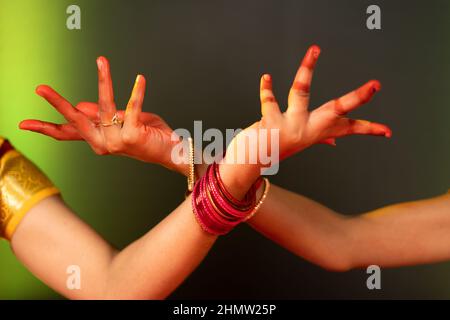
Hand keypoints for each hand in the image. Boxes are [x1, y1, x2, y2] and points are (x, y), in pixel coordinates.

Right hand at [19, 57, 187, 174]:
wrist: (171, 152)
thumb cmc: (148, 135)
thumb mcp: (122, 122)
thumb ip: (103, 115)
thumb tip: (81, 106)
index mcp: (98, 141)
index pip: (68, 133)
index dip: (46, 128)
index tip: (24, 125)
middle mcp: (103, 144)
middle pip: (75, 122)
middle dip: (58, 104)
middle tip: (40, 88)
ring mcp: (116, 142)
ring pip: (105, 105)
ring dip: (104, 80)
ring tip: (101, 61)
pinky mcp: (131, 136)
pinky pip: (131, 107)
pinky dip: (137, 91)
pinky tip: (140, 78)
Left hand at [220, 45, 390, 196]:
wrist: (252, 161)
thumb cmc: (279, 146)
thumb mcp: (303, 142)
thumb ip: (321, 137)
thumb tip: (336, 140)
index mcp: (318, 131)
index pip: (349, 128)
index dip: (369, 130)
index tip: (388, 132)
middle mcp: (307, 128)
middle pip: (336, 109)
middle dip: (356, 98)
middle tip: (375, 85)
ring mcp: (290, 125)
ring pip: (301, 92)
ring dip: (306, 71)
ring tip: (314, 50)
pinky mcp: (271, 122)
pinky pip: (269, 102)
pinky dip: (267, 90)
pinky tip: (266, 77)